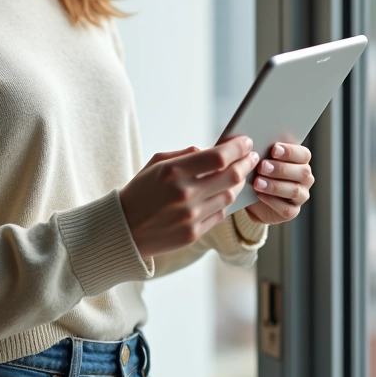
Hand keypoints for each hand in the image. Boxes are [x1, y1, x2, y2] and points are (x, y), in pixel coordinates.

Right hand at [120, 136, 260, 259]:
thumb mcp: (156, 164)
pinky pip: (220, 214)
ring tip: (239, 175)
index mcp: (173, 172)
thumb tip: (215, 151)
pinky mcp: (193, 234)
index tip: (246, 142)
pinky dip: (224, 202)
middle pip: (231, 176)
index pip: (218, 157)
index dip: (237, 148)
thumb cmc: (141, 191)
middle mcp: (184, 194)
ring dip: (238, 183)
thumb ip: (186, 155)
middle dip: (246, 163)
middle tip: (251, 157)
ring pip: (229, 196)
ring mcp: (190, 216)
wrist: (124, 229)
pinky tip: (224, 194)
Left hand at [242, 142, 312, 225]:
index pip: (304, 154)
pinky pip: (287, 208)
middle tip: (262, 166)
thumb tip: (254, 142)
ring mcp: (301, 196)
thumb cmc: (256, 171)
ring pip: (295, 190)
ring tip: (257, 182)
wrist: (249, 196)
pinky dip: (272, 201)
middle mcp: (305, 178)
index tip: (274, 149)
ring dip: (275, 185)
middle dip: (281, 169)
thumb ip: (263, 151)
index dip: (291, 151)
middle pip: (303, 172)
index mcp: (300, 161)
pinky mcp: (292, 212)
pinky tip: (260, 195)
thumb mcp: (259, 159)